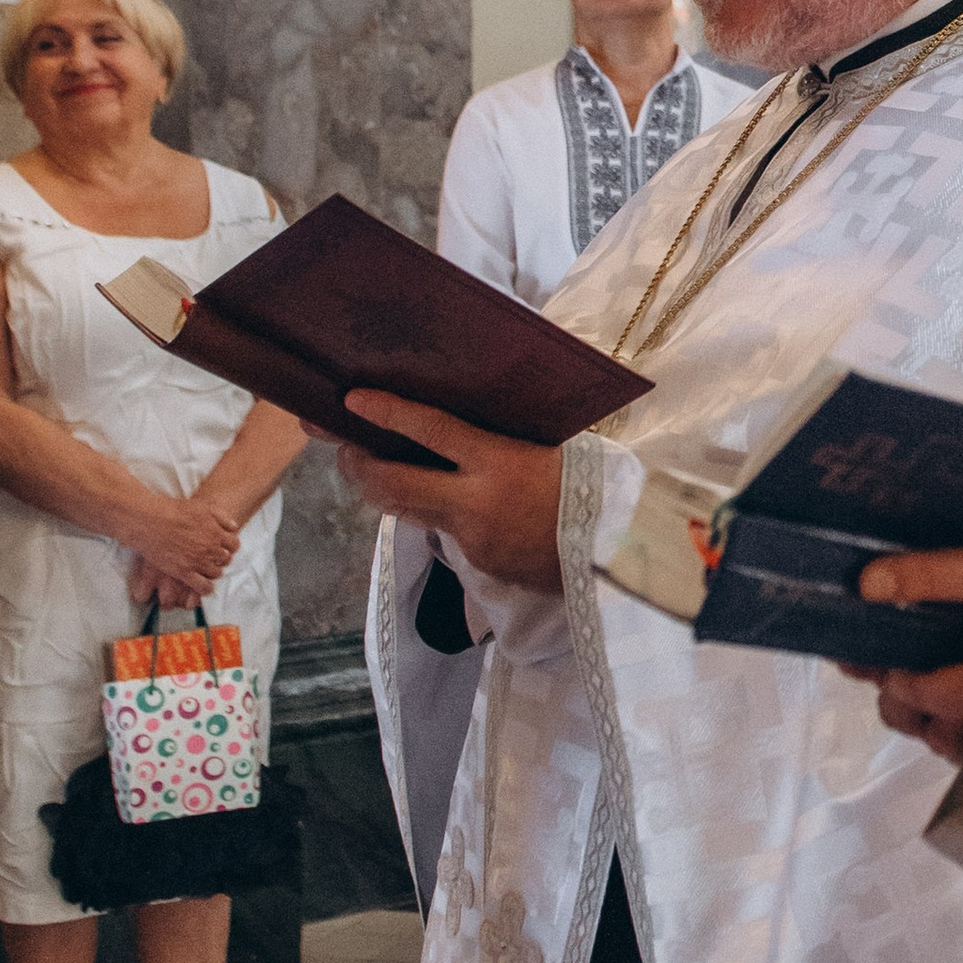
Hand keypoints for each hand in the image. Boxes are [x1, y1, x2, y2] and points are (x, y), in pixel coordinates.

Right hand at [127, 494, 242, 602]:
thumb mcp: (200, 507)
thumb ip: (220, 517)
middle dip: (220, 558)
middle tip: (211, 557)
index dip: (229, 546)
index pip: (234, 544)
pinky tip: (202, 585)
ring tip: (204, 568)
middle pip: (226, 559)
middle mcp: (210, 547)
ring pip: (216, 573)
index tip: (221, 546)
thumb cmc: (171, 510)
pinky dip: (205, 588)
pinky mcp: (184, 572)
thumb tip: (235, 527)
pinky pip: (203, 586)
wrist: (147, 520)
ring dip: (213, 571)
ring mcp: (198, 561)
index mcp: (215, 531)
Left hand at [337, 395, 566, 591]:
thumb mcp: (545, 449)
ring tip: (374, 472)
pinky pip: (444, 534)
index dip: (388, 413)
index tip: (352, 400)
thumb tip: (451, 426)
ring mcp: (473, 537)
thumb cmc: (589, 484)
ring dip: (384, 491)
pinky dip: (437, 515)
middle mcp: (477, 502)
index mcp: (500, 462)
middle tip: (346, 449)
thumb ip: (497, 441)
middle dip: (359, 465)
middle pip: (394, 483)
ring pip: (407, 511)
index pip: (431, 431)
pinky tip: (446, 504)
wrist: (617, 548)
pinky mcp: (479, 562)